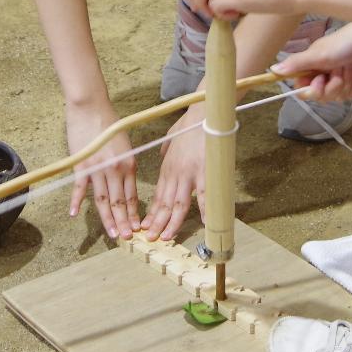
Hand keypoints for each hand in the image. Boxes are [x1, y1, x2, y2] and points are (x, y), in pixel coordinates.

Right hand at [65, 99, 138, 238]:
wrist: (91, 107)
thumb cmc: (109, 123)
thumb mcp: (125, 144)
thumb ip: (126, 164)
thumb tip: (125, 183)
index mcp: (129, 164)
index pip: (132, 196)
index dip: (134, 213)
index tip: (137, 227)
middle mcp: (115, 169)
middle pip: (119, 202)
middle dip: (124, 222)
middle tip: (127, 238)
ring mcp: (97, 169)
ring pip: (103, 200)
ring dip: (107, 219)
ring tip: (112, 234)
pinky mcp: (81, 165)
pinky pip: (79, 188)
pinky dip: (76, 201)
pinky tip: (73, 214)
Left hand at [140, 109, 206, 240]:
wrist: (202, 113)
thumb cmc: (189, 124)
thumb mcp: (171, 138)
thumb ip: (167, 151)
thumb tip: (164, 156)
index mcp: (167, 168)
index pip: (158, 196)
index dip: (152, 213)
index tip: (146, 226)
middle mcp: (175, 174)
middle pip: (164, 204)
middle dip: (156, 223)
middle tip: (151, 238)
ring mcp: (189, 174)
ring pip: (178, 204)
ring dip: (172, 222)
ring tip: (166, 236)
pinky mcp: (204, 172)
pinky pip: (203, 195)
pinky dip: (205, 210)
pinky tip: (205, 223)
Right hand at [272, 22, 351, 104]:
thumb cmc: (341, 44)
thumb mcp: (316, 55)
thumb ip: (296, 64)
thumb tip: (272, 69)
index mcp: (310, 69)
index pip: (304, 91)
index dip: (313, 90)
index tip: (320, 79)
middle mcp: (322, 76)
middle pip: (322, 97)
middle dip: (333, 84)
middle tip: (338, 69)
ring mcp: (338, 80)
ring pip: (338, 96)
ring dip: (347, 81)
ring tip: (350, 66)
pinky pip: (351, 95)